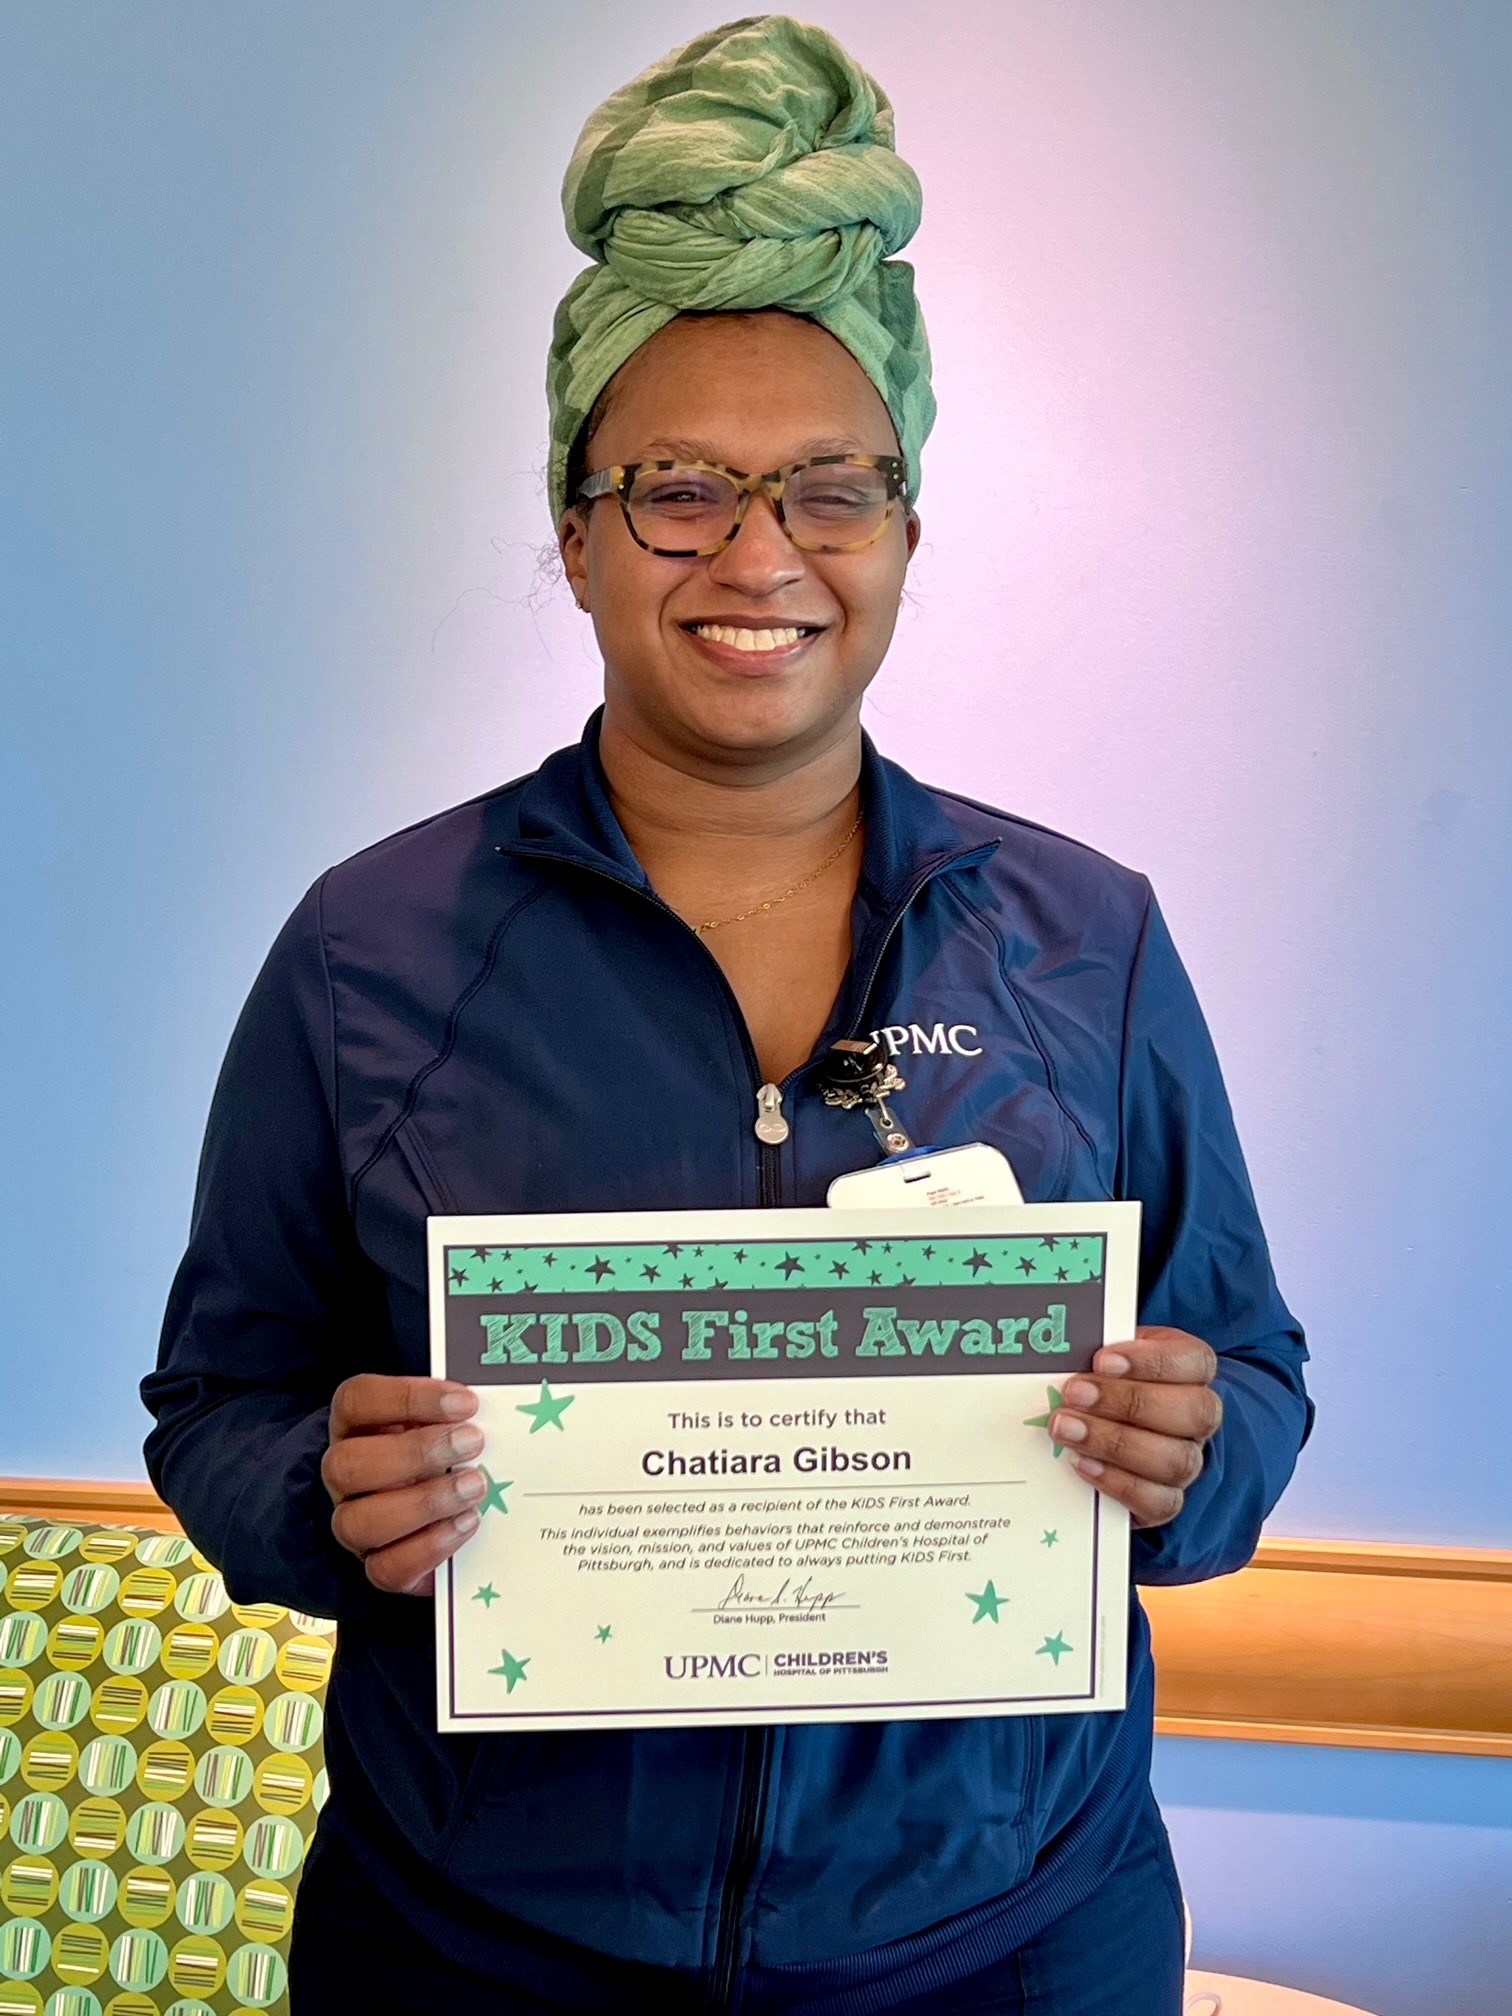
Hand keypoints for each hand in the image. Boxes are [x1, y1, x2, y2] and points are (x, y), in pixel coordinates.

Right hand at [322, 1375, 484, 1594]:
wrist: (435, 1517)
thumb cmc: (441, 1454)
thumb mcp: (444, 1423)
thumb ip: (454, 1414)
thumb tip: (493, 1406)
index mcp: (355, 1425)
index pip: (357, 1401)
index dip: (408, 1398)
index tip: (465, 1403)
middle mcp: (345, 1475)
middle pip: (347, 1463)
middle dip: (417, 1452)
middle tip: (472, 1442)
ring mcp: (354, 1523)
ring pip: (359, 1521)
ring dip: (425, 1502)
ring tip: (474, 1486)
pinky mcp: (377, 1565)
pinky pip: (387, 1568)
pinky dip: (431, 1546)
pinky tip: (466, 1522)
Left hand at [1047, 1327, 1221, 1528]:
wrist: (1109, 1426)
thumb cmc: (1108, 1380)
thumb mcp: (1107, 1355)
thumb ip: (1098, 1348)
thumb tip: (1064, 1349)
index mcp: (1192, 1371)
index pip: (1196, 1362)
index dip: (1152, 1361)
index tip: (1102, 1359)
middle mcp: (1199, 1418)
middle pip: (1193, 1412)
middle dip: (1129, 1402)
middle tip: (1075, 1394)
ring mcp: (1188, 1461)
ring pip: (1176, 1460)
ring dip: (1114, 1443)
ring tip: (1066, 1428)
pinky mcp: (1168, 1499)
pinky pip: (1159, 1502)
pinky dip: (1117, 1483)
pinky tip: (1081, 1464)